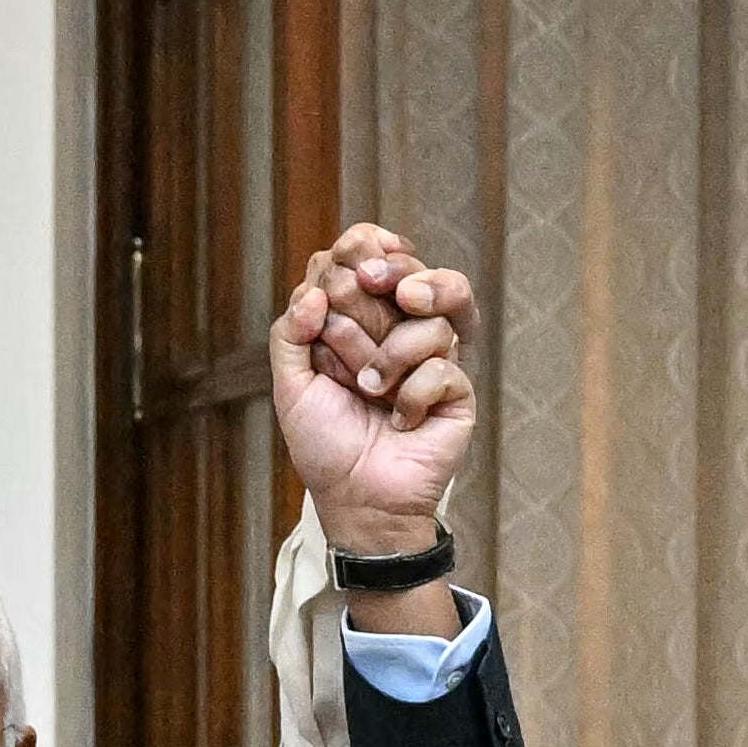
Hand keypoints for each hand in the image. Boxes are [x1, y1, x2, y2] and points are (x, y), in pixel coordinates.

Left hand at [274, 224, 479, 558]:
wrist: (357, 499)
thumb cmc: (325, 443)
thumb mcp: (291, 384)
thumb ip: (291, 331)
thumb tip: (314, 292)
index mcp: (359, 319)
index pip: (369, 258)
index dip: (363, 247)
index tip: (351, 265)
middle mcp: (399, 330)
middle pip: (412, 271)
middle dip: (389, 273)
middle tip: (370, 281)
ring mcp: (433, 358)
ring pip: (431, 317)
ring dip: (390, 350)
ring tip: (368, 388)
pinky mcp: (457, 391)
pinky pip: (443, 367)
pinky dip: (412, 394)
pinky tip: (398, 419)